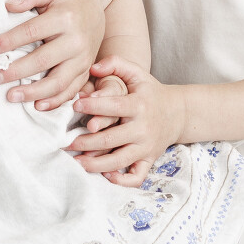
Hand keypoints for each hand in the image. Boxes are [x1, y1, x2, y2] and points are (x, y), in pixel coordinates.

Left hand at [0, 0, 103, 111]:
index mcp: (65, 17)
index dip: (8, 42)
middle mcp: (76, 41)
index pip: (31, 32)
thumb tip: (9, 5)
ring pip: (57, 81)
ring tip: (10, 96)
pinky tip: (37, 106)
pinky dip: (55, 101)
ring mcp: (83, 59)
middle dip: (15, 72)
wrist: (97, 10)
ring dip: (33, 92)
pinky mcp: (86, 71)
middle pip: (42, 60)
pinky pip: (71, 90)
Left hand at [68, 61, 180, 185]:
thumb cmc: (150, 92)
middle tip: (66, 142)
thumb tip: (93, 68)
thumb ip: (115, 63)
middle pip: (111, 139)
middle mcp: (143, 128)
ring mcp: (146, 147)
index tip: (75, 105)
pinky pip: (136, 176)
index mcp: (139, 105)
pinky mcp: (149, 160)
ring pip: (119, 160)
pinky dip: (121, 180)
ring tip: (77, 162)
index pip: (113, 106)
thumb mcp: (137, 73)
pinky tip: (105, 175)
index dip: (93, 106)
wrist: (178, 113)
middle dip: (86, 142)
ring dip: (96, 164)